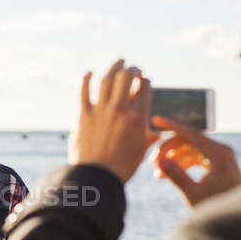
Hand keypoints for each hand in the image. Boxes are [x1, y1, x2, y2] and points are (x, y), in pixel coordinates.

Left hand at [68, 59, 159, 183]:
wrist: (97, 177)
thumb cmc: (121, 168)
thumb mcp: (140, 152)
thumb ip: (147, 139)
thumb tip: (157, 135)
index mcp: (139, 118)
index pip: (144, 89)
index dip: (145, 80)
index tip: (143, 79)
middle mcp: (121, 110)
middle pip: (127, 78)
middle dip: (131, 69)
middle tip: (131, 67)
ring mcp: (101, 111)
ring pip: (107, 79)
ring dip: (113, 67)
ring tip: (118, 62)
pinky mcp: (83, 115)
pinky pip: (84, 91)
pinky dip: (86, 79)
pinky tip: (89, 73)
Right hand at [150, 115, 240, 206]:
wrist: (238, 222)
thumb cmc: (218, 209)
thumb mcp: (194, 194)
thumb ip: (176, 176)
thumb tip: (160, 161)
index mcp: (219, 154)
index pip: (191, 134)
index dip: (171, 126)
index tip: (155, 119)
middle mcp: (222, 151)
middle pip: (190, 140)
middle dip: (169, 148)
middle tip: (152, 160)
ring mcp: (222, 158)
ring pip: (191, 149)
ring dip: (174, 158)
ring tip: (158, 173)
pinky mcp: (219, 165)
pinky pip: (197, 157)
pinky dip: (183, 163)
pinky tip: (169, 174)